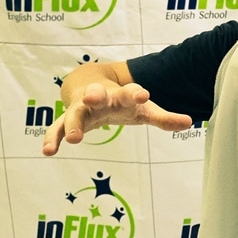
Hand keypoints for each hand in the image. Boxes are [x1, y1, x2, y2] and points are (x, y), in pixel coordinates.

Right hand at [42, 81, 192, 156]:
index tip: (142, 94)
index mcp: (121, 95)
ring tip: (73, 139)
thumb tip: (189, 122)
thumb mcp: (143, 110)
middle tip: (94, 98)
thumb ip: (163, 118)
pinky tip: (48, 152)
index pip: (130, 92)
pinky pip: (56, 129)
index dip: (135, 93)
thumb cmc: (122, 102)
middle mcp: (100, 98)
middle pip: (96, 96)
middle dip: (95, 96)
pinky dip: (52, 139)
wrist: (91, 85)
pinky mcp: (68, 119)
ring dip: (72, 123)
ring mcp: (81, 108)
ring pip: (74, 113)